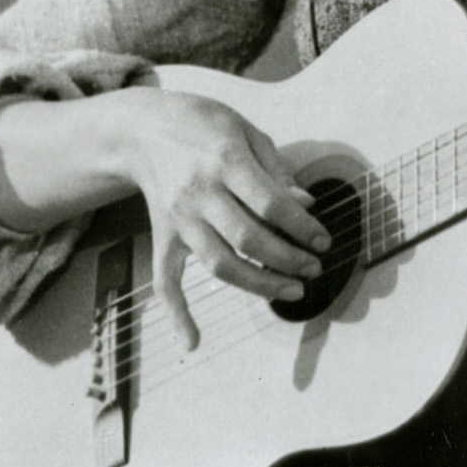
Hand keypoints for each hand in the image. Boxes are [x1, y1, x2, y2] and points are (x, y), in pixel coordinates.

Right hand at [0, 88, 329, 348]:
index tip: (324, 241)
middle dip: (288, 260)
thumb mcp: (245, 130)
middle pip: (248, 239)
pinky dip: (177, 313)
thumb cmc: (202, 125)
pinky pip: (166, 280)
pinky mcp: (164, 236)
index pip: (270, 204)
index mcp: (224, 161)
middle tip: (314, 268)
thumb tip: (305, 206)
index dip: (302, 228)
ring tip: (292, 291)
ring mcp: (178, 219)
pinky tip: (193, 341)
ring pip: (218, 264)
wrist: (141, 129)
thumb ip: (276, 170)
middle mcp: (198, 193)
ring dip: (259, 284)